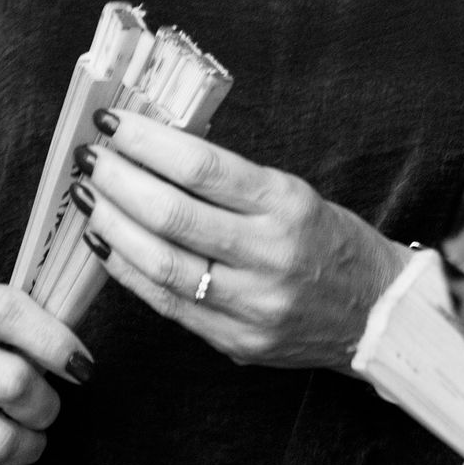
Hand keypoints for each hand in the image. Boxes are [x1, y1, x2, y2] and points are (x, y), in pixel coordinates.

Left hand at [77, 111, 406, 369]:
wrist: (376, 313)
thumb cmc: (329, 241)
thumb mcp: (292, 192)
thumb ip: (229, 180)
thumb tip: (152, 150)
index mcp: (287, 205)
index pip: (202, 166)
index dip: (147, 142)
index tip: (112, 122)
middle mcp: (269, 256)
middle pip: (173, 216)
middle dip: (119, 181)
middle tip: (88, 159)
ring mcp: (251, 305)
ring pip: (162, 265)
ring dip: (113, 226)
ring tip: (87, 197)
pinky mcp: (236, 341)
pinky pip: (168, 304)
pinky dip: (129, 271)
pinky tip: (106, 243)